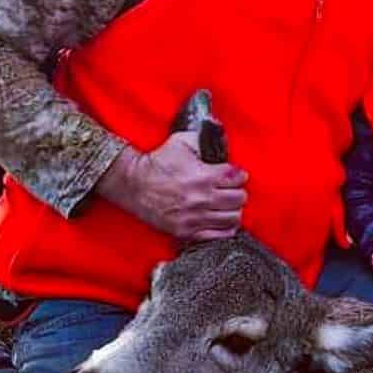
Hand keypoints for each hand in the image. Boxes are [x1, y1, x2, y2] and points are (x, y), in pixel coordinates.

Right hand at [96, 132, 247, 240]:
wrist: (132, 184)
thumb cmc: (157, 163)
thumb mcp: (181, 142)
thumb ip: (204, 139)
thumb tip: (219, 137)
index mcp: (204, 176)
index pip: (238, 177)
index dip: (239, 174)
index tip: (235, 175)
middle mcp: (202, 198)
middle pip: (239, 199)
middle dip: (238, 191)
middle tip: (232, 189)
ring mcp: (194, 217)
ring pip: (232, 218)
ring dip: (233, 210)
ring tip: (227, 205)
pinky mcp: (186, 231)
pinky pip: (218, 235)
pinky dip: (225, 228)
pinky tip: (221, 219)